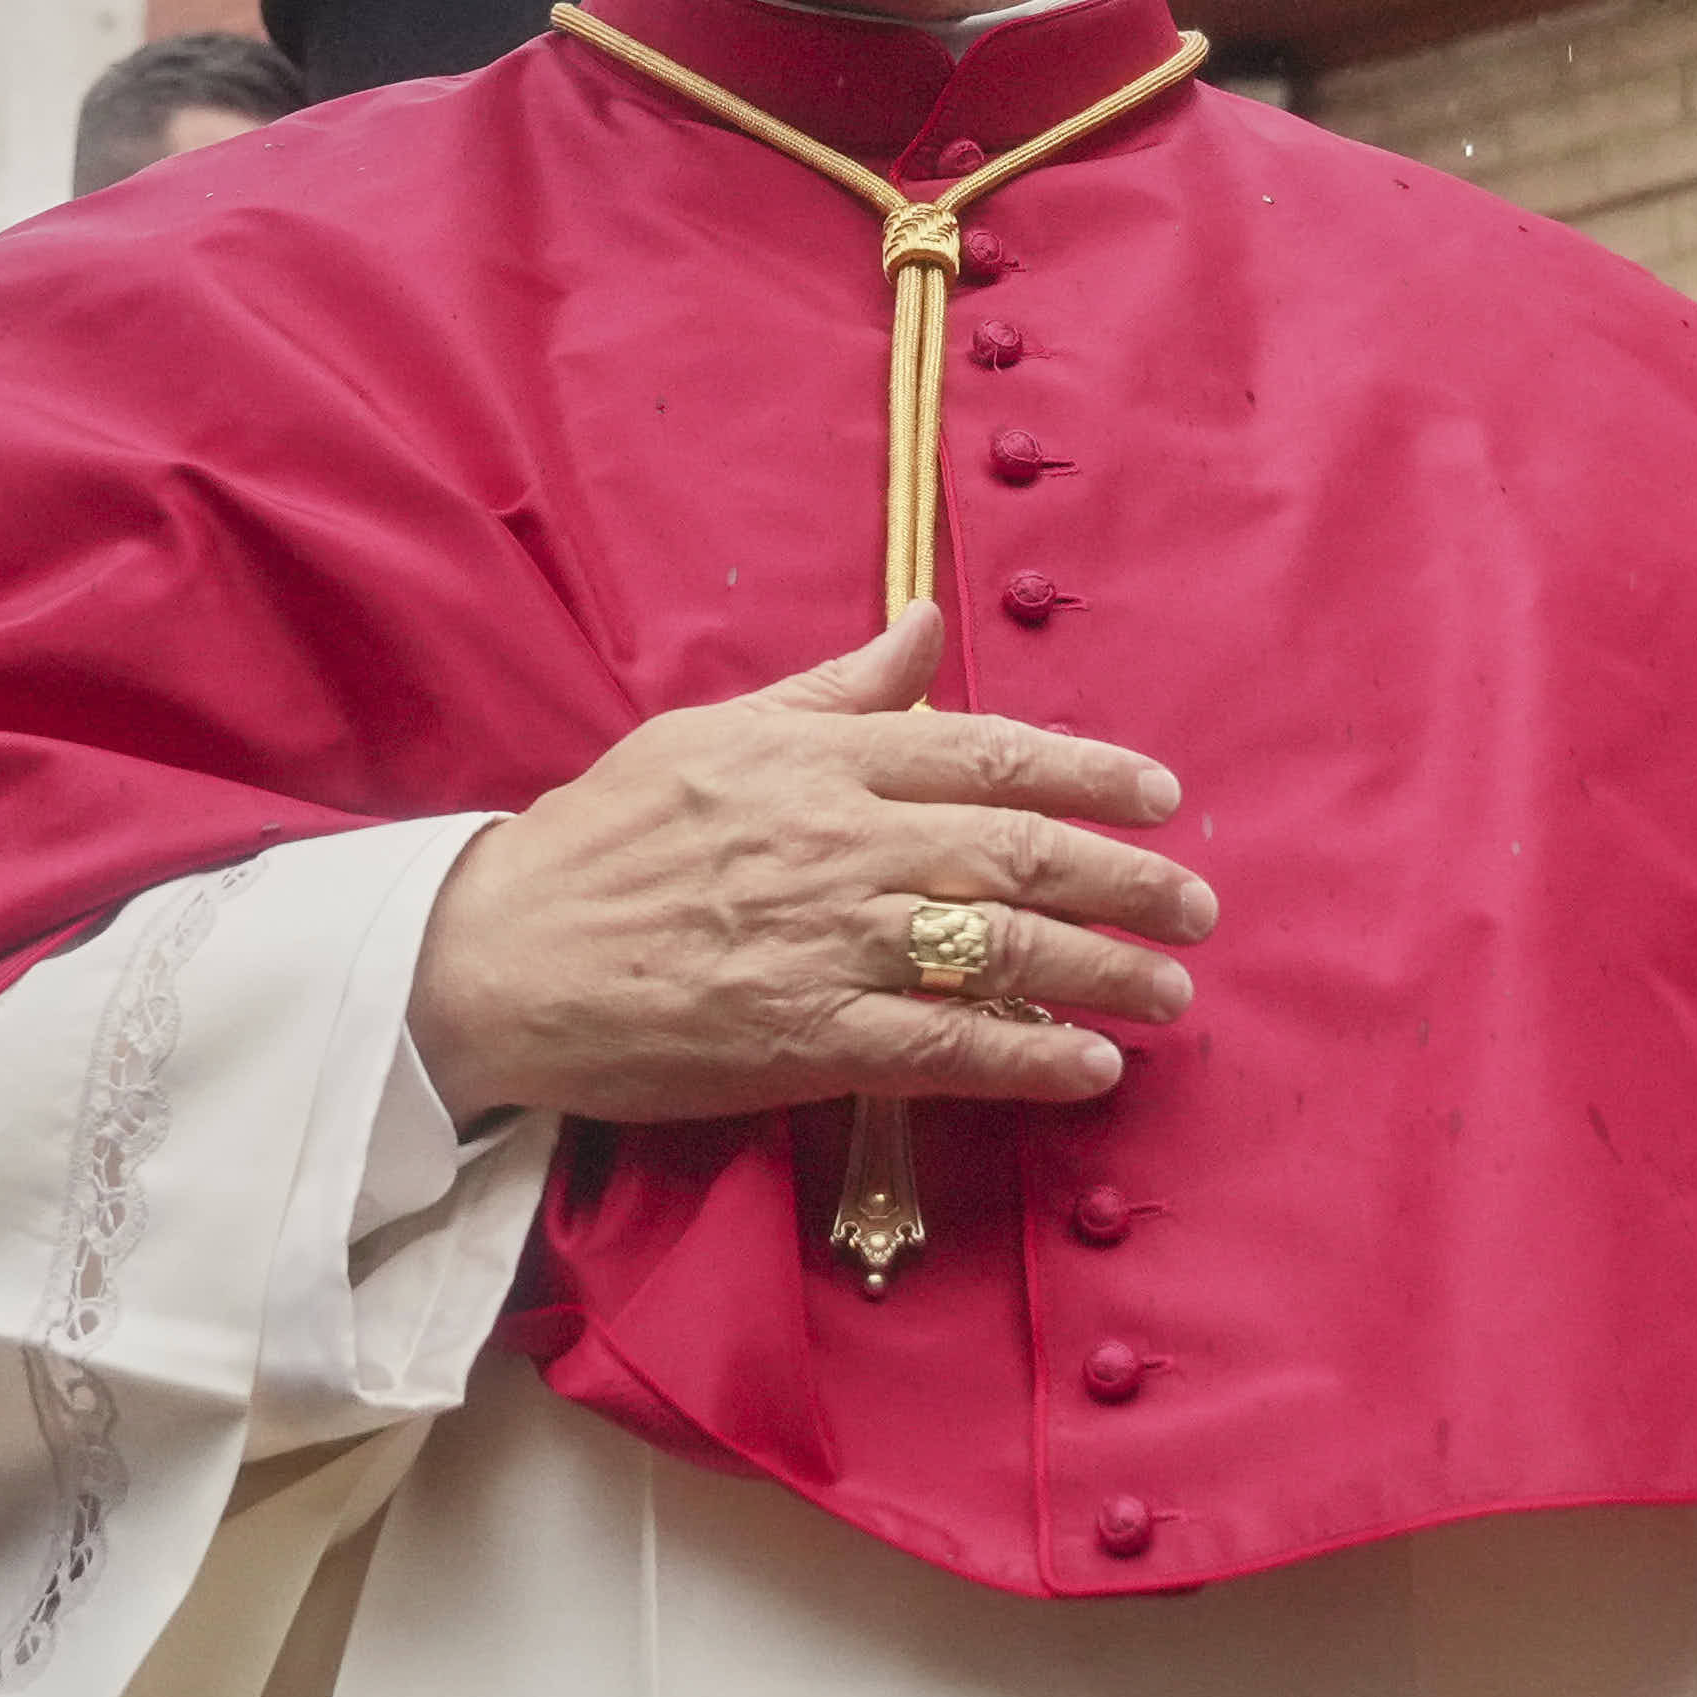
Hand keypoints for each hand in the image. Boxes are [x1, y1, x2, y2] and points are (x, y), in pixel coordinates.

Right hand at [405, 604, 1213, 1128]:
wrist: (500, 957)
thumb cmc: (603, 839)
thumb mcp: (712, 732)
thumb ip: (834, 691)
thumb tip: (924, 628)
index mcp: (820, 761)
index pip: (990, 754)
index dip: (1092, 775)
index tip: (1162, 798)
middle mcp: (842, 844)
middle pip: (1021, 856)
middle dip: (1127, 883)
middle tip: (1197, 908)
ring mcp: (830, 945)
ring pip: (1003, 955)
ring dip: (1104, 975)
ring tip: (1169, 995)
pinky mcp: (808, 1040)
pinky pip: (947, 1050)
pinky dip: (1029, 1059)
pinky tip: (1089, 1068)